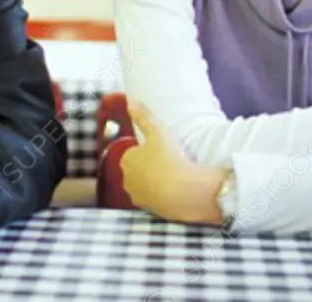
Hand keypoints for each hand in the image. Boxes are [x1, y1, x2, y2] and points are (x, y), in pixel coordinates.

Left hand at [121, 102, 227, 224]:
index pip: (134, 153)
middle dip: (150, 167)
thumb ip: (143, 115)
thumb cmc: (169, 158)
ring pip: (146, 186)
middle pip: (139, 170)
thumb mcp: (157, 130)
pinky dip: (163, 196)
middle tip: (170, 162)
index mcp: (126, 160)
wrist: (184, 192)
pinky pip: (156, 199)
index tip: (162, 150)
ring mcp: (138, 197)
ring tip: (175, 176)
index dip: (149, 151)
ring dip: (156, 182)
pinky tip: (176, 190)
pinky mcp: (151, 210)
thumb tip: (129, 100)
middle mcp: (127, 180)